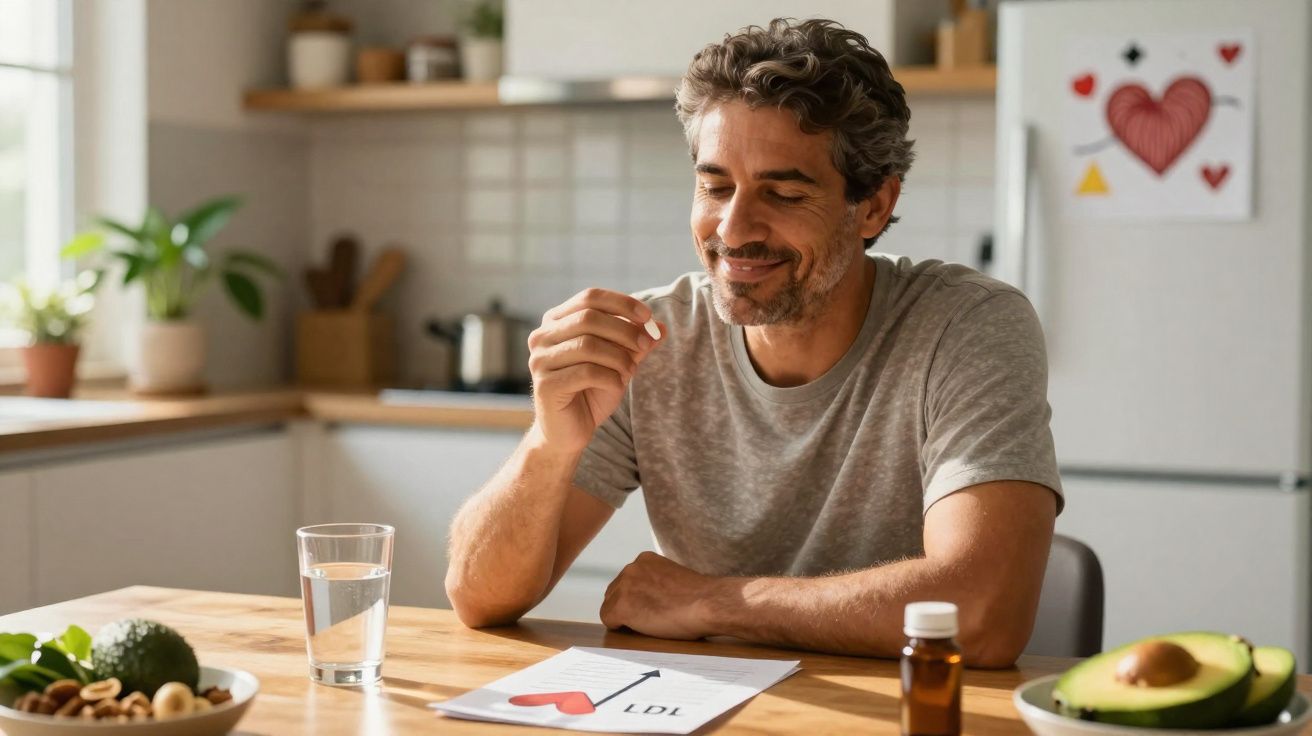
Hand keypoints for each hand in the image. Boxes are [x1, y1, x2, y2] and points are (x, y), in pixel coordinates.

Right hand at [527, 288, 662, 455]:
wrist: (570, 432)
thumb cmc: (591, 392)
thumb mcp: (618, 363)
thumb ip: (635, 344)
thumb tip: (661, 328)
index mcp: (556, 322)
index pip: (590, 298)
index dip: (621, 303)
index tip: (648, 316)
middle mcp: (542, 336)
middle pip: (588, 318)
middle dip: (624, 331)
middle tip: (645, 346)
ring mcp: (540, 360)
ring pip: (588, 345)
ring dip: (618, 357)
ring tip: (630, 372)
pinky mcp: (545, 385)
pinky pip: (586, 372)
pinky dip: (610, 378)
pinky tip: (616, 386)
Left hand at [600, 552, 718, 639]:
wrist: (709, 603)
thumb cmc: (700, 596)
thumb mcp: (673, 578)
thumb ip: (657, 581)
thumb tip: (649, 597)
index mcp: (644, 560)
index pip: (626, 581)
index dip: (634, 597)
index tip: (647, 607)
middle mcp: (631, 568)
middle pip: (614, 592)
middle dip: (626, 606)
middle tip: (645, 619)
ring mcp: (625, 587)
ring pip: (610, 606)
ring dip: (623, 617)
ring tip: (645, 625)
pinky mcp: (622, 607)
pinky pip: (608, 620)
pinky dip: (619, 627)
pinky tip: (638, 630)